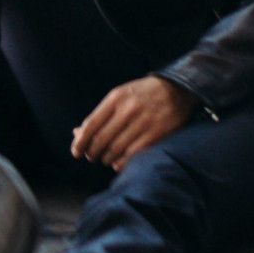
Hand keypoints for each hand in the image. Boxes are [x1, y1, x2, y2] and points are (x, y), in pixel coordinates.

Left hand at [71, 77, 197, 171]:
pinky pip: (132, 154)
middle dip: (92, 152)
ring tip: (105, 159)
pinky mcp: (156, 133)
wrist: (177, 89)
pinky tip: (118, 163)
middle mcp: (128, 109)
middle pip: (101, 139)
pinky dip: (121, 162)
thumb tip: (77, 133)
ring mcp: (143, 122)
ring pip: (115, 149)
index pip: (91, 124)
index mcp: (116, 97)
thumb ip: (100, 114)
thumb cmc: (142, 94)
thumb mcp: (120, 95)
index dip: (80, 142)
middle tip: (91, 157)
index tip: (75, 152)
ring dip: (106, 159)